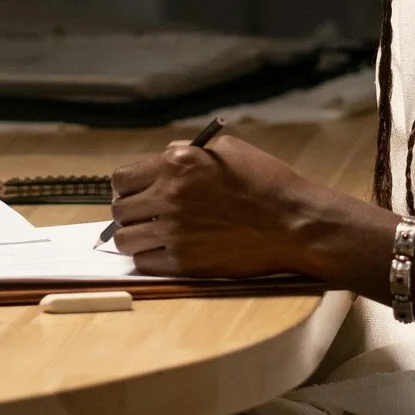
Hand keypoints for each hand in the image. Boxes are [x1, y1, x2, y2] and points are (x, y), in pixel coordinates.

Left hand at [107, 133, 392, 283]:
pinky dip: (150, 258)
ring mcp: (175, 232)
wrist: (295, 224)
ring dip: (135, 237)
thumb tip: (161, 159)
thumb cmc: (267, 182)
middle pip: (119, 209)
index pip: (122, 177)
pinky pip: (144, 263)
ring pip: (125, 239)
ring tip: (151, 236)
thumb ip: (187, 152)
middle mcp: (170, 196)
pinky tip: (165, 252)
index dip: (128, 186)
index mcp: (178, 163)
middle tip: (144, 215)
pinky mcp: (184, 263)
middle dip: (130, 211)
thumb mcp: (227, 150)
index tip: (136, 192)